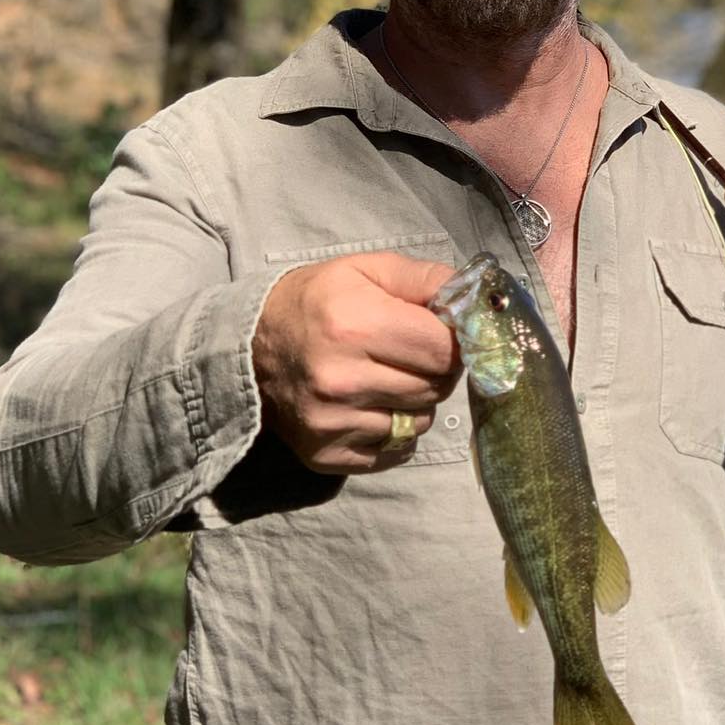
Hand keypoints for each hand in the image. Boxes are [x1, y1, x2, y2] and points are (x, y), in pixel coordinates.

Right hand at [252, 252, 460, 473]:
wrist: (247, 346)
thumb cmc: (316, 301)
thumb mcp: (366, 270)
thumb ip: (426, 279)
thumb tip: (476, 301)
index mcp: (356, 326)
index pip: (445, 351)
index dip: (455, 341)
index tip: (444, 334)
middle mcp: (343, 379)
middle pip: (436, 388)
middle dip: (437, 369)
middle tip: (412, 353)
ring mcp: (332, 423)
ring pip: (419, 421)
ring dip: (417, 401)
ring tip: (387, 377)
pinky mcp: (326, 454)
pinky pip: (395, 451)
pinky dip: (395, 431)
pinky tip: (372, 405)